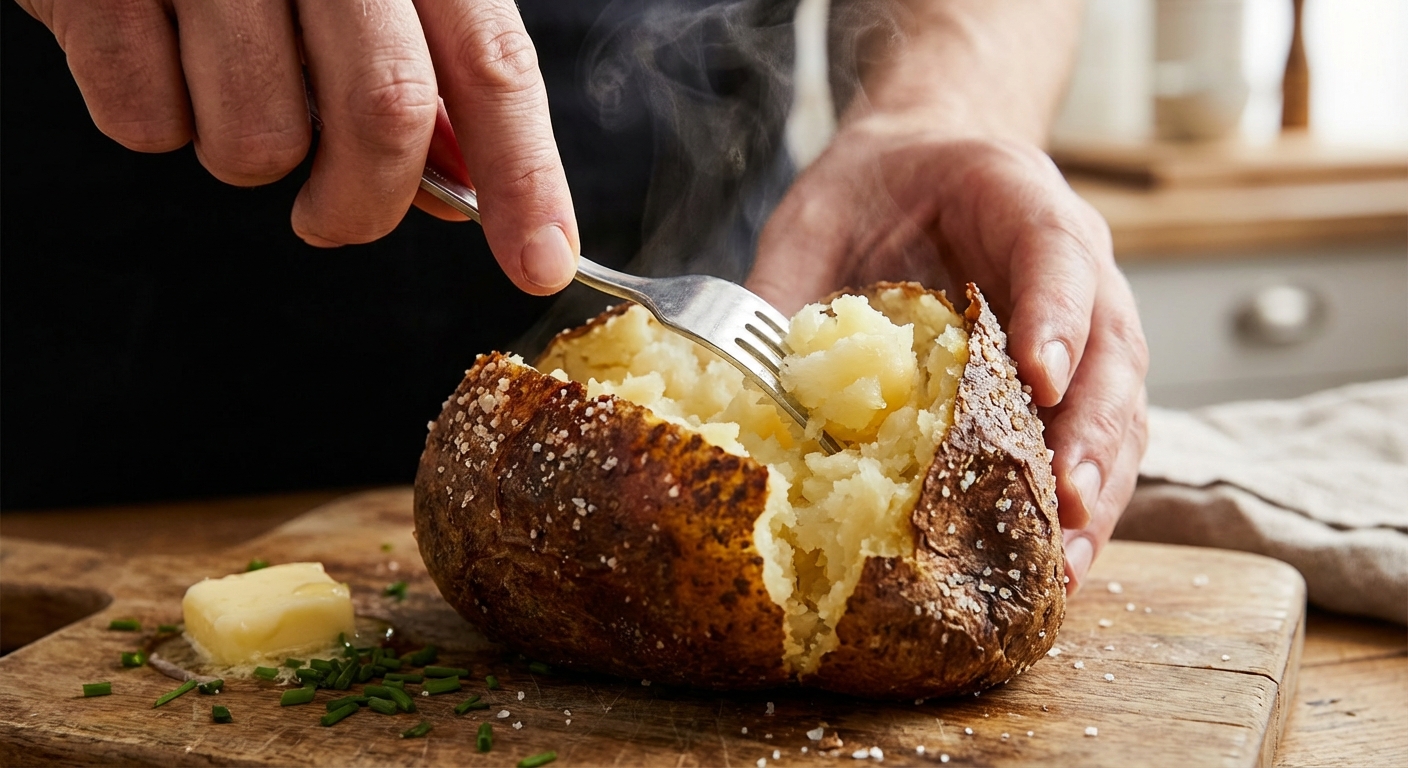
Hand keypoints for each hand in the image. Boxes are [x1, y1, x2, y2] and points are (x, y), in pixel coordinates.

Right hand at [15, 0, 577, 294]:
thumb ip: (420, 71)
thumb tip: (460, 194)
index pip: (492, 63)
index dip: (525, 176)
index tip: (540, 262)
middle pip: (385, 115)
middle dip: (365, 205)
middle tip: (335, 217)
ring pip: (258, 142)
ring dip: (249, 156)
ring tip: (226, 83)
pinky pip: (146, 121)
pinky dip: (158, 118)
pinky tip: (157, 48)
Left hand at [747, 119, 1148, 591]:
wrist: (918, 165)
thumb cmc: (875, 187)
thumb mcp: (819, 212)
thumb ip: (788, 281)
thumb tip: (742, 387)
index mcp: (1019, 200)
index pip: (1057, 254)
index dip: (1056, 316)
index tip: (1040, 378)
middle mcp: (1077, 267)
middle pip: (1111, 350)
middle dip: (1091, 431)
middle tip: (1065, 500)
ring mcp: (1087, 326)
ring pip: (1120, 408)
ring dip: (1098, 487)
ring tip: (1065, 562)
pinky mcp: (1073, 379)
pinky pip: (1096, 440)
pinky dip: (1082, 503)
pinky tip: (1054, 563)